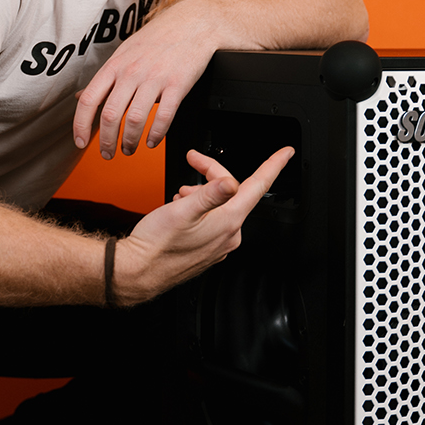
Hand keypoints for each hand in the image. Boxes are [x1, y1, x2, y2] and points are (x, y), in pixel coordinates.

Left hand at [73, 0, 222, 157]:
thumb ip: (104, 78)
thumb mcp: (124, 53)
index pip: (89, 99)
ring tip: (130, 148)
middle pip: (110, 115)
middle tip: (109, 153)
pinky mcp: (177, 85)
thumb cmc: (157, 38)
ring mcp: (155, 78)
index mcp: (115, 65)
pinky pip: (163, 117)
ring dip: (129, 141)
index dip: (81, 124)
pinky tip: (153, 141)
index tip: (81, 141)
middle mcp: (132, 72)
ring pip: (134, 120)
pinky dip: (156, 135)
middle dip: (106, 141)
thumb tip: (83, 96)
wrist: (192, 23)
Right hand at [114, 146, 294, 304]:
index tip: (285, 153)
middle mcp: (229, 235)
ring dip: (203, 192)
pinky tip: (182, 208)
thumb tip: (231, 182)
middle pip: (233, 191)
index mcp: (228, 221)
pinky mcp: (209, 249)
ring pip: (221, 205)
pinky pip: (213, 220)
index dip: (274, 165)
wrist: (138, 271)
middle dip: (213, 173)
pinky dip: (200, 208)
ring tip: (181, 194)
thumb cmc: (156, 244)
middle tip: (193, 161)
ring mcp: (219, 244)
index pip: (258, 186)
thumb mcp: (183, 210)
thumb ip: (211, 194)